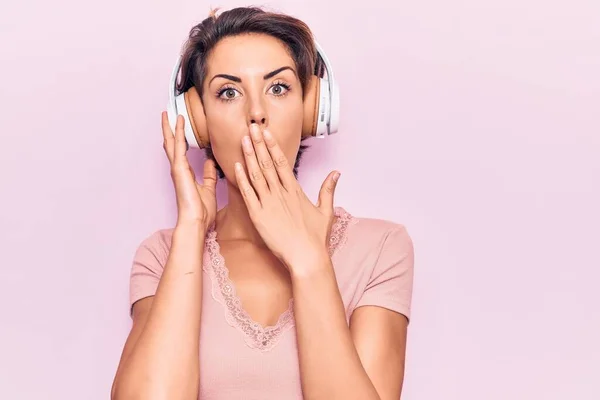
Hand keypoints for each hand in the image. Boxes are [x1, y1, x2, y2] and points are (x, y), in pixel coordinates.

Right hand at [161, 112, 216, 230]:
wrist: (196, 222)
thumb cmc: (202, 211)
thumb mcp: (209, 189)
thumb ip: (209, 175)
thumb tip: (210, 162)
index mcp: (185, 174)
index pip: (180, 151)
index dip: (179, 138)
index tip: (179, 126)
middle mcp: (179, 170)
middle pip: (172, 145)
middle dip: (170, 130)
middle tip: (168, 115)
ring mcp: (177, 169)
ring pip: (171, 143)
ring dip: (170, 127)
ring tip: (169, 113)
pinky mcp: (179, 170)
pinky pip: (178, 147)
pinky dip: (178, 133)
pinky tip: (178, 121)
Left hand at [234, 123, 340, 270]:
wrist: (306, 257)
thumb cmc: (316, 238)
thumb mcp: (326, 211)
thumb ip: (328, 189)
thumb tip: (336, 172)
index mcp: (295, 191)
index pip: (281, 162)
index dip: (272, 145)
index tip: (265, 132)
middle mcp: (281, 193)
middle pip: (267, 163)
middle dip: (258, 144)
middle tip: (251, 127)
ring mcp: (268, 203)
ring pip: (256, 174)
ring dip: (248, 156)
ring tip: (242, 139)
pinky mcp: (258, 216)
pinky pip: (247, 194)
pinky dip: (241, 179)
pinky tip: (236, 166)